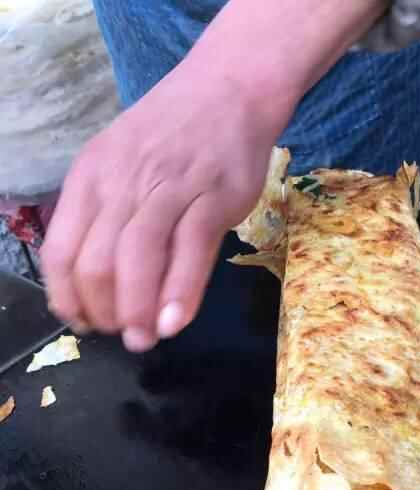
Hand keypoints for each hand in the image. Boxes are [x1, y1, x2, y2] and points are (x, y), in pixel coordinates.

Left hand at [42, 54, 288, 351]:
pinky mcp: (212, 198)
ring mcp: (168, 189)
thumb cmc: (171, 135)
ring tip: (145, 339)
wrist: (228, 90)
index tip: (84, 324)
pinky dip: (181, 294)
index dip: (67, 299)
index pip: (60, 251)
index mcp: (90, 177)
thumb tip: (99, 284)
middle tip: (123, 335)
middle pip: (96, 264)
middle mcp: (121, 183)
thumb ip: (107, 217)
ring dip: (137, 312)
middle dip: (105, 313)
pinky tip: (176, 323)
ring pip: (138, 261)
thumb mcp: (120, 165)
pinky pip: (190, 253)